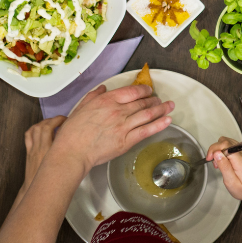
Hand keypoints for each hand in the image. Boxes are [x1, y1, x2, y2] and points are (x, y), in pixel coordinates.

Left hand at [24, 116, 63, 187]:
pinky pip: (28, 135)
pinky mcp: (28, 151)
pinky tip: (40, 129)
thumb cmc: (51, 178)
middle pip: (43, 126)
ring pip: (34, 129)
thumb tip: (72, 138)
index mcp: (47, 149)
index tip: (67, 120)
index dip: (59, 120)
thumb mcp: (60, 163)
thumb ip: (64, 150)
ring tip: (51, 123)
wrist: (35, 188)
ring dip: (43, 122)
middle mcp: (38, 147)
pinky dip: (34, 129)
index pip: (50, 127)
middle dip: (53, 119)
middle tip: (61, 121)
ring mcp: (32, 149)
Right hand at [49, 83, 173, 173]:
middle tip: (161, 100)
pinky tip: (167, 120)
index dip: (143, 90)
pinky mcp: (126, 141)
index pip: (132, 91)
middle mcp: (118, 111)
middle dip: (154, 100)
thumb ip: (94, 96)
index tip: (148, 91)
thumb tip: (103, 88)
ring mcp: (123, 126)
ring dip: (161, 109)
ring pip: (147, 114)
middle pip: (142, 102)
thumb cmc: (72, 132)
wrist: (72, 153)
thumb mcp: (81, 107)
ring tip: (170, 106)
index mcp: (107, 100)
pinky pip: (146, 130)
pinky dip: (158, 124)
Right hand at [207, 136, 241, 205]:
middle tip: (214, 163)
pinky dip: (225, 149)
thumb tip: (216, 153)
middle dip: (215, 150)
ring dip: (220, 149)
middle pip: (225, 141)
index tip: (209, 158)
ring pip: (228, 141)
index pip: (225, 145)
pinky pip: (232, 144)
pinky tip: (225, 160)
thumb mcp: (231, 183)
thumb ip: (224, 167)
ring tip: (220, 163)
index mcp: (241, 160)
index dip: (214, 149)